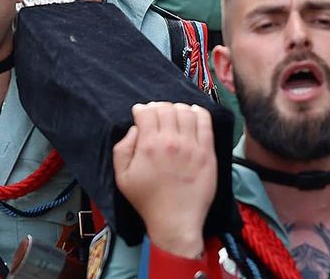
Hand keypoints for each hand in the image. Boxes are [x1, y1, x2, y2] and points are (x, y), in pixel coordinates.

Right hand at [112, 102, 216, 259]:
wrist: (175, 221)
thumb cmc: (147, 201)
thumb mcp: (122, 178)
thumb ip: (122, 149)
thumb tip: (134, 129)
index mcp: (149, 145)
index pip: (147, 112)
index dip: (142, 110)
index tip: (141, 115)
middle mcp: (171, 141)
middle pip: (166, 108)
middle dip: (158, 108)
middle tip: (156, 116)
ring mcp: (192, 146)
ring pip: (185, 111)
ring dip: (177, 109)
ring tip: (174, 116)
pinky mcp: (207, 152)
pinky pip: (205, 122)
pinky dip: (198, 112)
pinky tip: (192, 115)